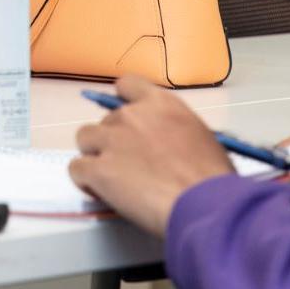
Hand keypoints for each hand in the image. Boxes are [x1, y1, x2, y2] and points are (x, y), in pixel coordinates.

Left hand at [68, 76, 233, 237]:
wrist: (203, 204)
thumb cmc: (212, 178)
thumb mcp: (200, 138)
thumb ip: (174, 132)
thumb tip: (168, 145)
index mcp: (161, 104)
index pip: (127, 85)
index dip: (123, 102)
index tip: (129, 122)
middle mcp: (131, 116)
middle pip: (106, 121)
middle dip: (114, 140)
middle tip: (130, 165)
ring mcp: (111, 141)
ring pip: (84, 139)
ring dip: (94, 155)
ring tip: (112, 178)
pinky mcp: (97, 170)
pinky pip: (76, 168)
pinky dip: (85, 180)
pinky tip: (101, 192)